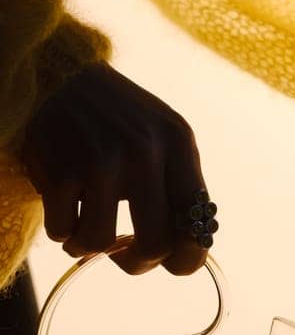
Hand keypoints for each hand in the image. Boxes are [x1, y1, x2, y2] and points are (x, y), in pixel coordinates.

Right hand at [18, 63, 215, 275]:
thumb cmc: (115, 116)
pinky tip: (62, 210)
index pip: (198, 226)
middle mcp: (146, 151)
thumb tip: (188, 251)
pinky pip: (63, 231)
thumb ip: (177, 185)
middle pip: (155, 245)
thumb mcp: (161, 136)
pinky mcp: (61, 168)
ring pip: (101, 243)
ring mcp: (102, 160)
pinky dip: (61, 231)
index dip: (186, 259)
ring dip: (88, 247)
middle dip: (138, 263)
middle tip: (124, 256)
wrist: (56, 71)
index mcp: (178, 144)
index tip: (170, 262)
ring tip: (83, 230)